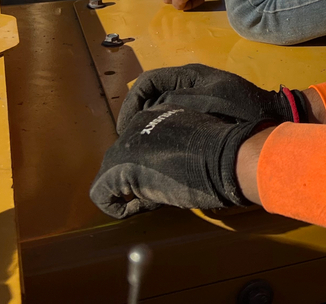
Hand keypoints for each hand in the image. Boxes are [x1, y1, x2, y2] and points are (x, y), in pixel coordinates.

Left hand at [89, 104, 257, 218]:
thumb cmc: (220, 154)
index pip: (138, 145)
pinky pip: (101, 193)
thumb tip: (160, 177)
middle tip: (158, 193)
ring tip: (153, 200)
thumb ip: (172, 152)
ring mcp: (125, 145)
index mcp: (156, 115)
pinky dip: (115, 206)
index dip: (149, 168)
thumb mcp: (193, 145)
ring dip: (128, 191)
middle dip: (134, 180)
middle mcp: (136, 125)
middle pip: (120, 158)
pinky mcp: (118, 168)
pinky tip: (137, 210)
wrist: (224, 156)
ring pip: (109, 174)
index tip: (165, 179)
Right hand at [117, 65, 308, 132]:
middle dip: (138, 118)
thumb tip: (150, 110)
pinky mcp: (207, 115)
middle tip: (130, 142)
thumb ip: (178, 100)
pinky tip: (166, 152)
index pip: (148, 83)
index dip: (132, 103)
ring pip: (164, 110)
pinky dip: (167, 133)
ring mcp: (199, 98)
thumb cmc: (245, 109)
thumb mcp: (208, 101)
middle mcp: (191, 83)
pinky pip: (178, 120)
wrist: (277, 119)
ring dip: (151, 127)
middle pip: (153, 96)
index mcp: (189, 75)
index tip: (125, 127)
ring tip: (143, 150)